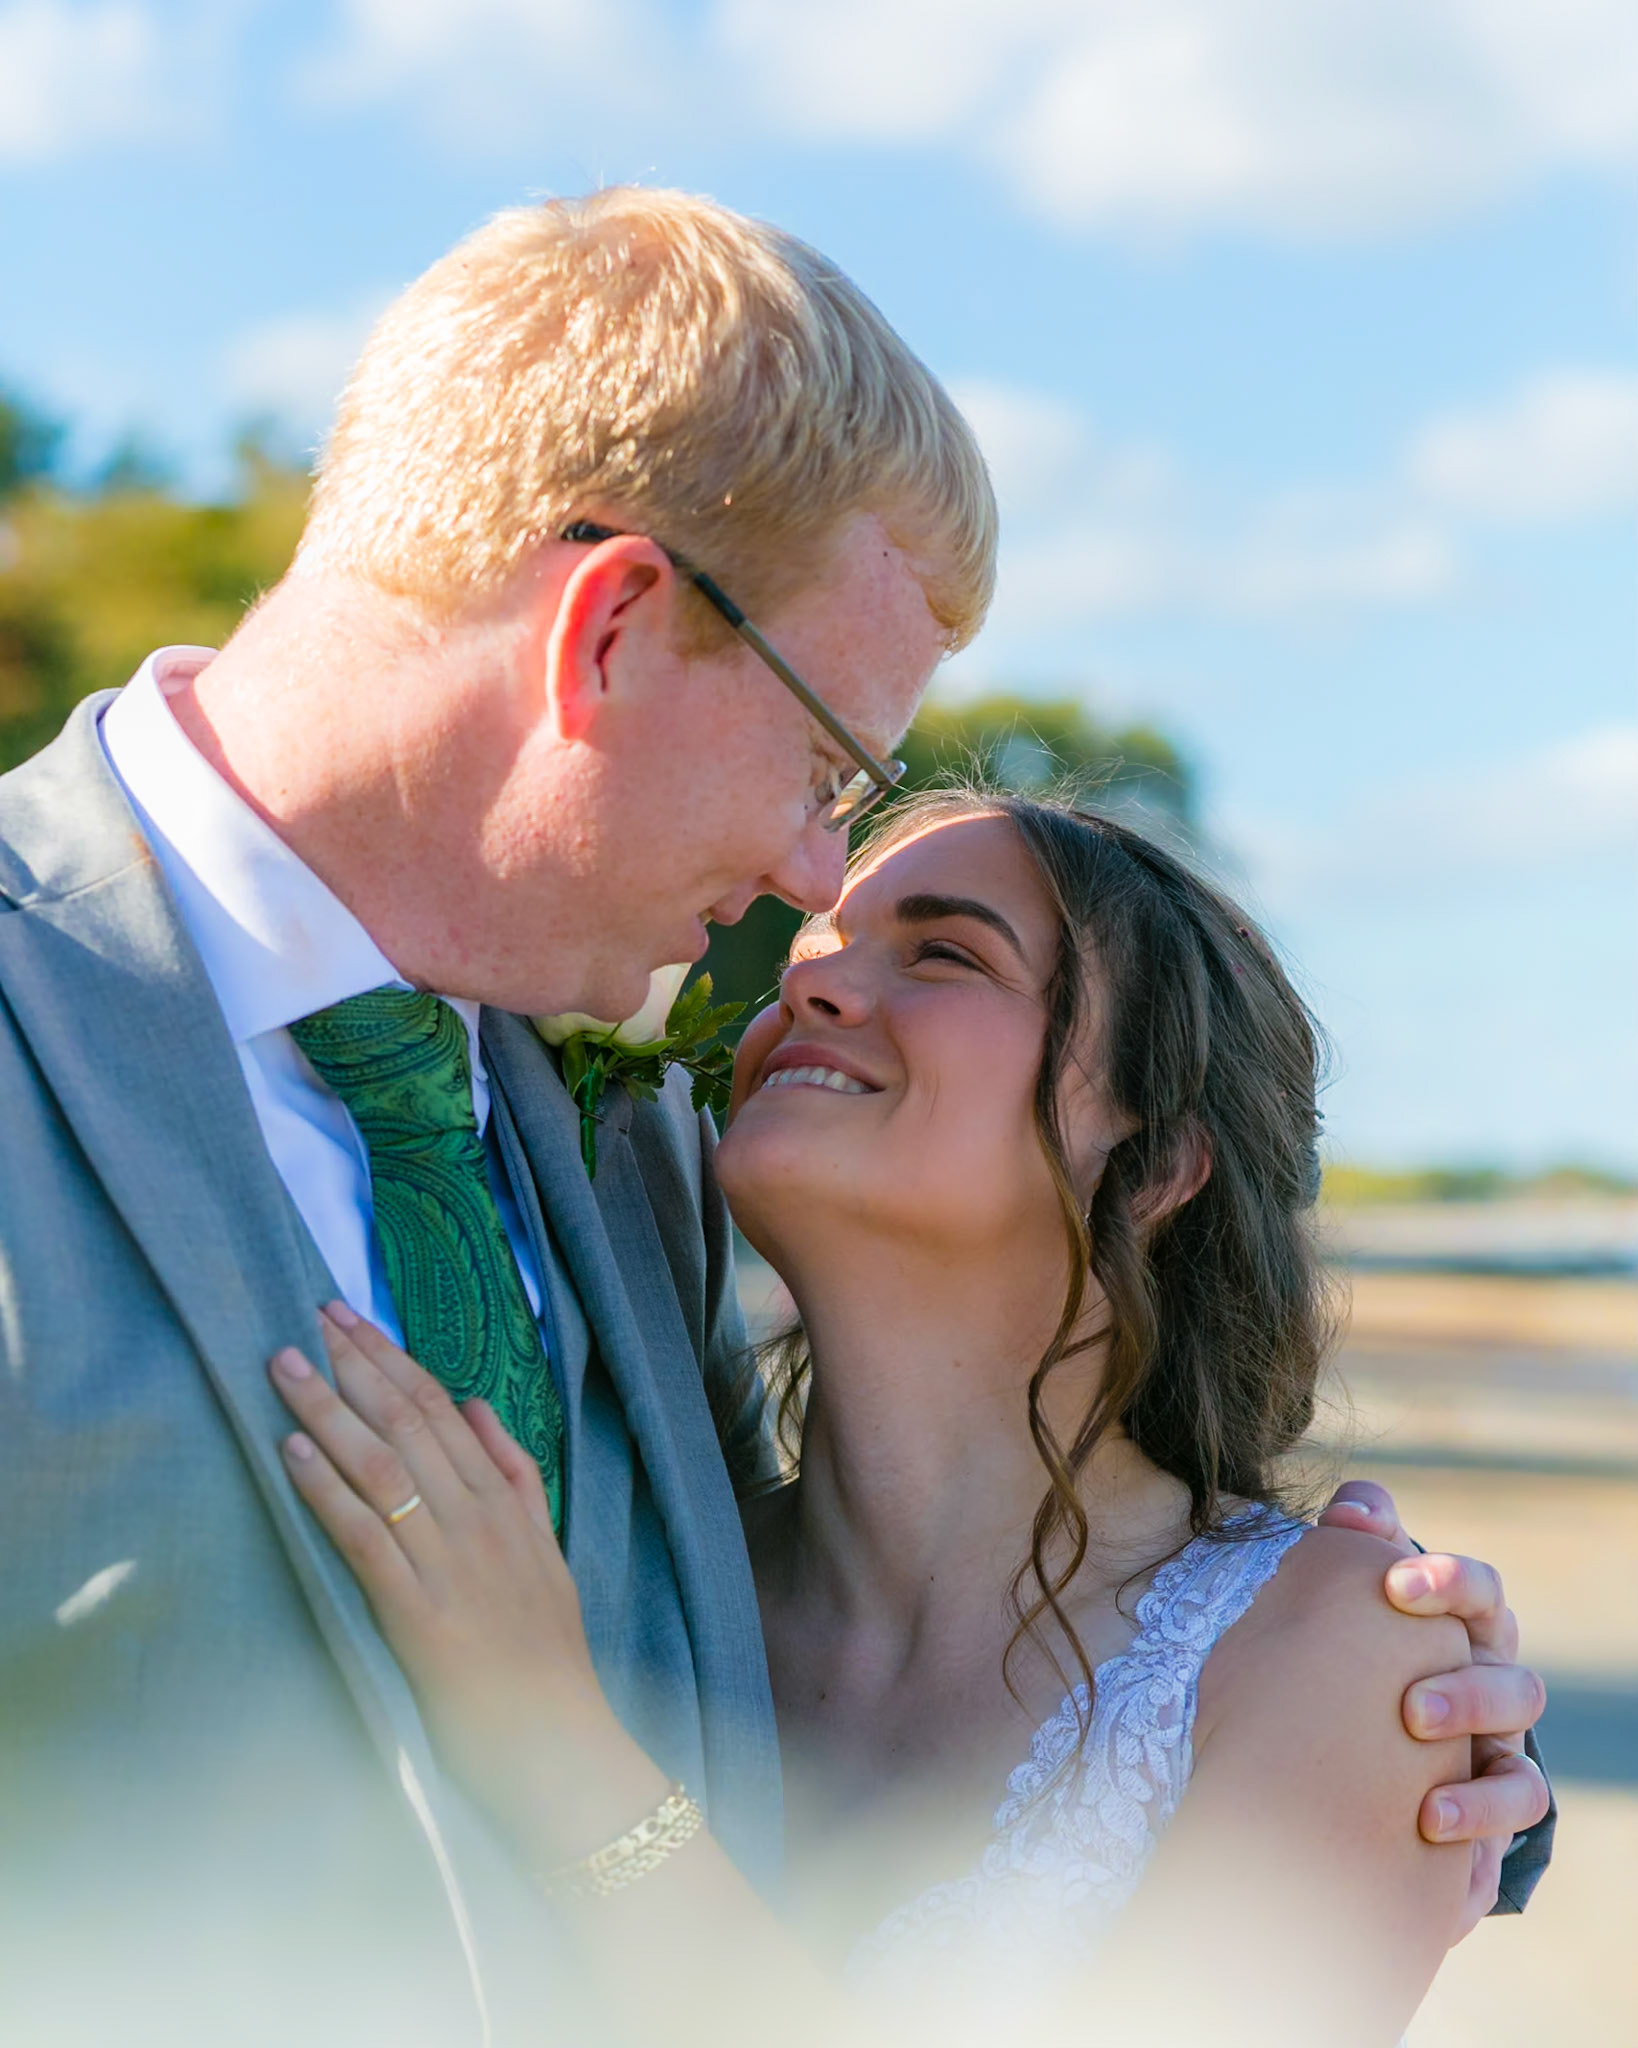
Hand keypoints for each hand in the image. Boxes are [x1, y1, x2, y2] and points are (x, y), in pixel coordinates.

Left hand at [269, 1304, 660, 1864]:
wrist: (559, 1743)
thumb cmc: (546, 1656)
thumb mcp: (547, 1551)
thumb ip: (516, 1475)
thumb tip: (478, 1402)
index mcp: (507, 1503)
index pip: (443, 1410)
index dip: (392, 1360)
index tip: (351, 1320)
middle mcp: (479, 1520)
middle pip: (409, 1423)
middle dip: (355, 1366)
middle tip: (308, 1318)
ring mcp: (450, 1564)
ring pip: (383, 1467)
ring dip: (329, 1412)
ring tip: (285, 1369)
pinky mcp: (418, 1614)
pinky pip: (365, 1537)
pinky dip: (327, 1490)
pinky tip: (292, 1453)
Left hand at [1319, 1481, 1550, 1936]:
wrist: (1340, 1749)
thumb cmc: (1349, 1652)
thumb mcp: (1345, 1593)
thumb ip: (1351, 1538)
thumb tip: (1351, 1513)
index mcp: (1461, 1621)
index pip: (1478, 1589)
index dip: (1447, 1580)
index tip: (1394, 1584)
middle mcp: (1490, 1673)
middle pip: (1511, 1660)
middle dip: (1466, 1682)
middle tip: (1408, 1703)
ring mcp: (1498, 1734)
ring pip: (1522, 1718)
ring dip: (1473, 1724)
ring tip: (1415, 1737)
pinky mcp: (1495, 1795)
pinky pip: (1520, 1797)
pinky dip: (1482, 1807)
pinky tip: (1431, 1816)